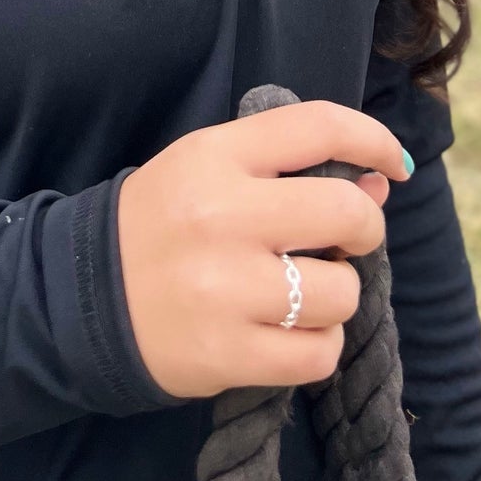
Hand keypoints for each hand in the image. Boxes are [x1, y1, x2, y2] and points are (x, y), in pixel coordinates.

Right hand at [115, 99, 410, 398]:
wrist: (87, 297)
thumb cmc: (162, 223)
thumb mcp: (209, 169)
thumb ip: (287, 167)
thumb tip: (377, 182)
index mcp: (216, 156)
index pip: (317, 126)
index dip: (372, 139)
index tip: (393, 163)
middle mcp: (222, 215)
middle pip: (346, 212)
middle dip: (364, 228)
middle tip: (344, 241)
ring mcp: (225, 288)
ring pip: (341, 292)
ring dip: (337, 295)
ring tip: (303, 294)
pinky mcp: (226, 352)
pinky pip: (318, 353)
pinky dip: (319, 346)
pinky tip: (291, 333)